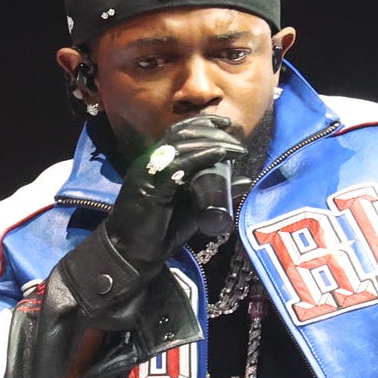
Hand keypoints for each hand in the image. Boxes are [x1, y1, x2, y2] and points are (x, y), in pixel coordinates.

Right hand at [104, 115, 245, 271]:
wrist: (132, 253)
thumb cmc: (160, 232)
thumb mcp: (194, 209)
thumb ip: (214, 193)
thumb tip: (245, 179)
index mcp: (156, 162)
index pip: (178, 132)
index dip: (202, 123)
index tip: (227, 125)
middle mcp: (150, 160)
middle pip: (182, 132)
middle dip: (210, 128)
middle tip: (234, 132)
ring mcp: (148, 170)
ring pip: (182, 144)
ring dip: (212, 141)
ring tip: (235, 147)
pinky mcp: (150, 183)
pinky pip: (179, 164)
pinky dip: (202, 156)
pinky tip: (219, 154)